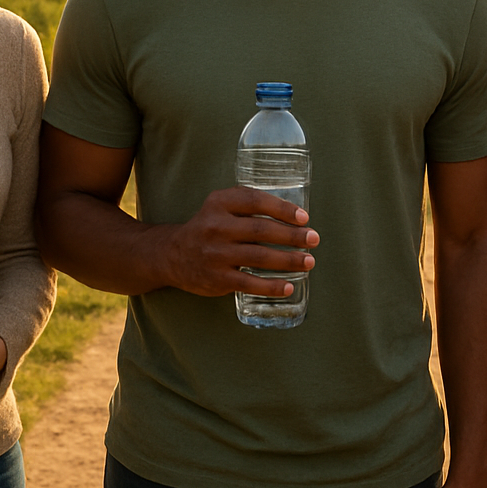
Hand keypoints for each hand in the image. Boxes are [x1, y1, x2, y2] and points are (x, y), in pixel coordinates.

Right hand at [160, 186, 318, 297]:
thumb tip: (294, 215)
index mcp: (219, 203)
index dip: (282, 209)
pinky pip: (249, 283)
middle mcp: (215, 226)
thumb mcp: (221, 206)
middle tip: (313, 239)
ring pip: (259, 257)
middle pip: (260, 230)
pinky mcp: (217, 278)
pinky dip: (271, 286)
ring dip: (288, 260)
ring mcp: (215, 254)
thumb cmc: (209, 226)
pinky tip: (288, 286)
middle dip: (292, 236)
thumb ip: (249, 203)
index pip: (254, 201)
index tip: (304, 217)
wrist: (172, 255)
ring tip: (308, 262)